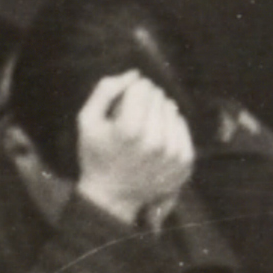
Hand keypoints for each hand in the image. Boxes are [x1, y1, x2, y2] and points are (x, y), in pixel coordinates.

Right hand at [71, 70, 196, 228]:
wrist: (111, 198)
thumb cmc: (97, 156)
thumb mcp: (87, 121)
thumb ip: (105, 90)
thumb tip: (134, 74)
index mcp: (130, 130)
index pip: (143, 87)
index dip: (130, 91)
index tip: (122, 106)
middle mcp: (155, 141)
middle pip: (159, 97)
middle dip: (145, 103)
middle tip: (131, 123)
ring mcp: (173, 153)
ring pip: (172, 110)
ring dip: (158, 115)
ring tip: (143, 133)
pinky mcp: (185, 161)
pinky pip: (182, 127)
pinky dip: (170, 129)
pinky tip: (156, 141)